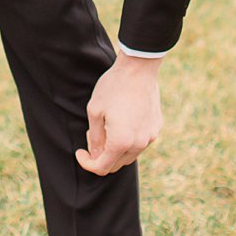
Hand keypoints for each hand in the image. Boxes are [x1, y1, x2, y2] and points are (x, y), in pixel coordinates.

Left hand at [75, 52, 163, 175]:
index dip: (87, 163)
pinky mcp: (156, 128)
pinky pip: (140, 142)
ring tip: (107, 126)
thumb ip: (94, 138)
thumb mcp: (95, 111)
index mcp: (121, 142)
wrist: (139, 68)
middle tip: (92, 134)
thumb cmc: (113, 87)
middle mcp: (138, 144)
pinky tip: (122, 120)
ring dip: (116, 148)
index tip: (80, 152)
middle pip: (116, 164)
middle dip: (101, 155)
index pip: (102, 168)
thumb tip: (95, 155)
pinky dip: (129, 139)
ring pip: (129, 154)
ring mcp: (150, 136)